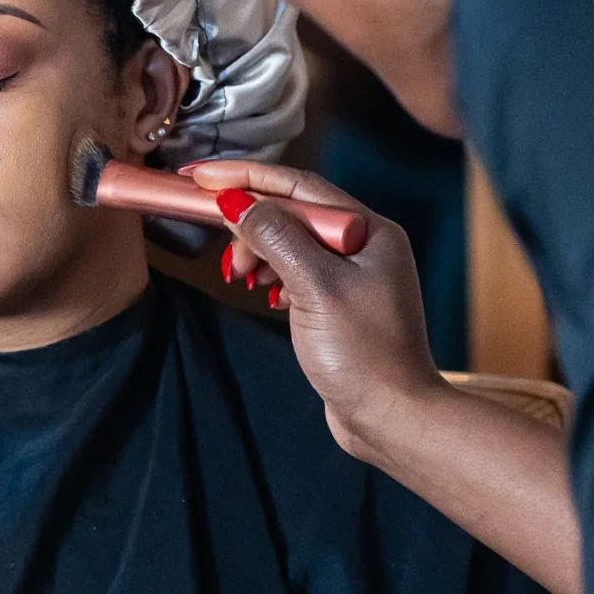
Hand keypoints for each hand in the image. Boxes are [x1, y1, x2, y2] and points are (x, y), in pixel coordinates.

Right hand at [187, 160, 443, 463]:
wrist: (392, 418)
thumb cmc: (366, 357)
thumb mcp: (315, 289)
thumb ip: (276, 238)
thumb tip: (238, 202)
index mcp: (370, 230)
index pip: (298, 186)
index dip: (246, 177)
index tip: (202, 175)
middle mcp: (365, 244)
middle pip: (293, 211)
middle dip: (249, 220)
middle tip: (217, 237)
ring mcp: (354, 274)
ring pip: (290, 241)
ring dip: (257, 250)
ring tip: (240, 275)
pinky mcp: (339, 302)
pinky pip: (296, 270)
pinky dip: (271, 274)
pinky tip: (262, 292)